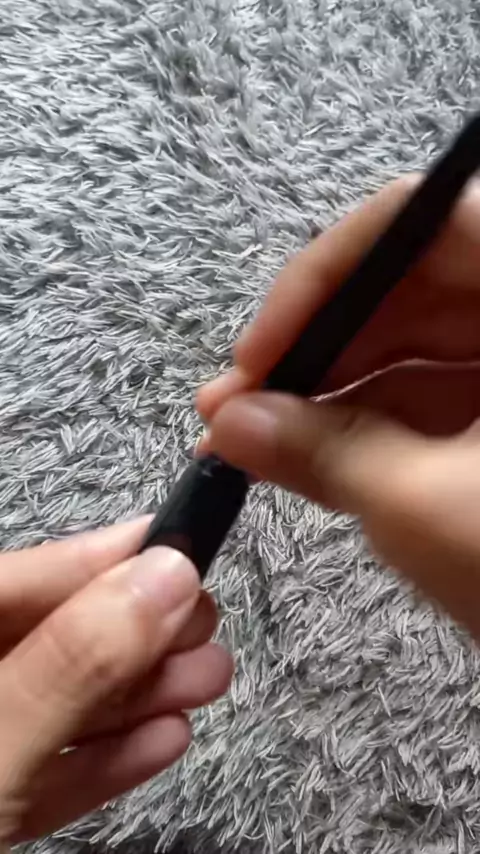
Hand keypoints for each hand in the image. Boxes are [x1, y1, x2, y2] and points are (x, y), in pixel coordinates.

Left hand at [0, 518, 232, 844]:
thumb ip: (74, 663)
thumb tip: (167, 576)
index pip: (18, 578)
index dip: (98, 557)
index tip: (176, 543)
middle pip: (47, 638)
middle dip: (135, 632)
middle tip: (205, 621)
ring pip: (55, 705)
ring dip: (137, 694)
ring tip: (210, 679)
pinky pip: (47, 770)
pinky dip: (106, 756)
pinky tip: (165, 738)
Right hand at [197, 175, 479, 638]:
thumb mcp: (428, 511)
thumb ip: (322, 451)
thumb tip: (229, 422)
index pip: (423, 223)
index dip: (323, 280)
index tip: (256, 354)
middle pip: (414, 287)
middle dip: (316, 350)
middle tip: (233, 407)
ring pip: (422, 348)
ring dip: (334, 392)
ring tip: (251, 440)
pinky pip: (443, 397)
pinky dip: (374, 425)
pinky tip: (307, 455)